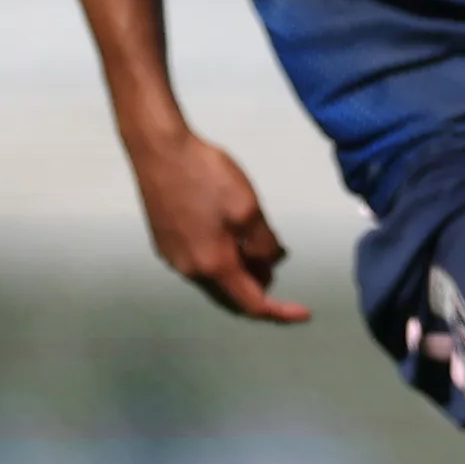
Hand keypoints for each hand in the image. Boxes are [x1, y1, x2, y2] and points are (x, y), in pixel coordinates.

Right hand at [129, 126, 307, 322]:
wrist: (159, 150)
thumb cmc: (206, 177)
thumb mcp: (249, 209)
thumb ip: (264, 243)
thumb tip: (272, 261)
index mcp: (213, 265)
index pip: (252, 303)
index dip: (280, 312)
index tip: (305, 312)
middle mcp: (189, 270)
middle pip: (231, 295)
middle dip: (259, 287)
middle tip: (276, 261)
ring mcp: (172, 257)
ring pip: (214, 279)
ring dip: (240, 271)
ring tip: (258, 246)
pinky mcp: (164, 242)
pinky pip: (200, 264)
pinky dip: (221, 261)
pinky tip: (232, 237)